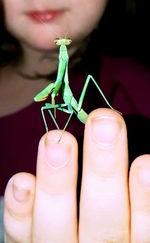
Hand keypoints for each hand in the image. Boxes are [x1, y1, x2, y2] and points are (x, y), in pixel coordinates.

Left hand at [3, 108, 149, 241]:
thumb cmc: (111, 235)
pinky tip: (21, 181)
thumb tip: (143, 159)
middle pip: (102, 220)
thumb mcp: (131, 228)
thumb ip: (137, 201)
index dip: (144, 199)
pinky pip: (21, 236)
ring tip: (56, 142)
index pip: (142, 228)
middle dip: (102, 170)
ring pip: (56, 226)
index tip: (144, 162)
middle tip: (103, 124)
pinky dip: (20, 211)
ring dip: (57, 182)